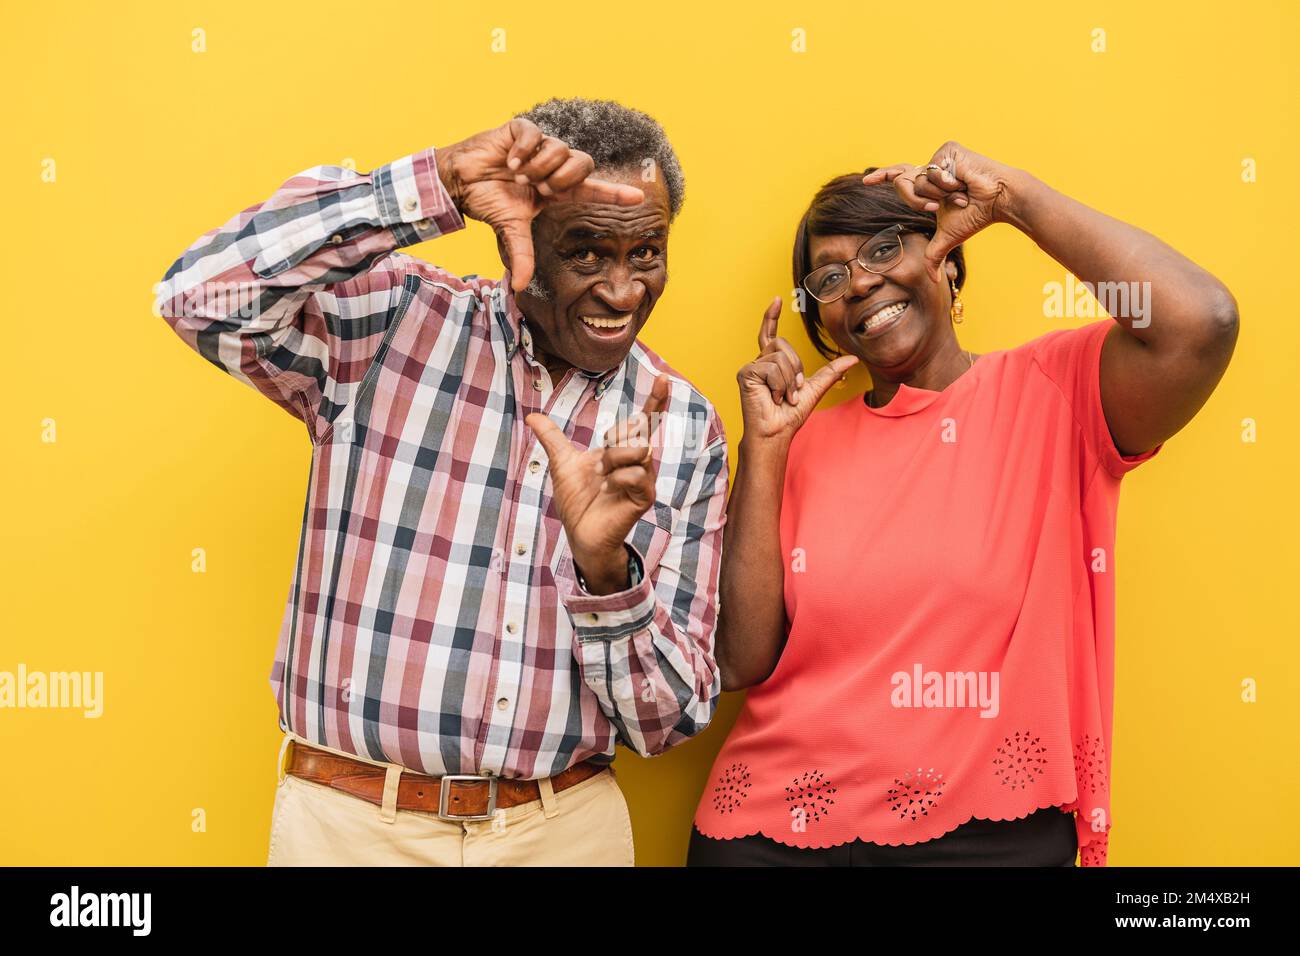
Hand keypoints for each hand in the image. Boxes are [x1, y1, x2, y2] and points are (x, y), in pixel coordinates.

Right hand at [436, 118, 645, 291]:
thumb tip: (520, 287)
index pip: (594, 191)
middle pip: (583, 164)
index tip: (639, 197)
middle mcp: (554, 166)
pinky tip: (508, 161)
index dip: (615, 194)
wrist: (461, 180)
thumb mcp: (510, 230)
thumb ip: (522, 254)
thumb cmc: (489, 201)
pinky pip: (536, 136)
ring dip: (538, 167)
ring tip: (517, 175)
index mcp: (557, 190)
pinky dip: (522, 152)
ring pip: (560, 149)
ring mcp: (541, 146)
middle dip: (561, 178)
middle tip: (537, 188)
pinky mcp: (523, 130)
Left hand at [525, 375, 670, 594]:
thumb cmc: (577, 501)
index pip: (644, 421)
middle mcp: (638, 462)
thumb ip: (552, 438)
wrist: (579, 533)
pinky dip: (616, 478)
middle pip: (636, 432)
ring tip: (602, 478)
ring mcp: (644, 480)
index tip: (663, 378)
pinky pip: (636, 474)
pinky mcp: (644, 497)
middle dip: (612, 443)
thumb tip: (533, 417)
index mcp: (622, 451)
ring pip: (637, 450)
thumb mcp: (562, 463)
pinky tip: (607, 489)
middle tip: (598, 465)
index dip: (655, 400)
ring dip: (612, 460)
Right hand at [737, 296, 858, 443]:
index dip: (772, 316)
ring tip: (783, 397)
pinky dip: (780, 384)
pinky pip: (772, 367)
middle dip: (796, 369)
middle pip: (783, 344)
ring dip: (789, 380)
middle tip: (793, 391)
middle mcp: (760, 362)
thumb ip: (831, 372)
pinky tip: (773, 397)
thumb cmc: (790, 415)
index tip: (777, 299)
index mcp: (773, 364)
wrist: (777, 432)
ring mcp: (751, 367)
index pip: (771, 334)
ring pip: (780, 356)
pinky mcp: (746, 373)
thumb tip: (853, 359)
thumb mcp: (815, 389)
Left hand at [863, 142, 1019, 280]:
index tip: (866, 181)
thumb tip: (931, 279)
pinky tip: (964, 181)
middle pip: (902, 184)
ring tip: (960, 192)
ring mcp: (938, 158)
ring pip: (916, 180)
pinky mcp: (947, 149)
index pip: (900, 178)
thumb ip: (934, 255)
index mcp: (928, 184)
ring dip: (938, 194)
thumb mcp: (948, 237)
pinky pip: (931, 171)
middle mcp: (930, 168)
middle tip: (943, 205)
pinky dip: (946, 183)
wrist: (998, 200)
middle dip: (919, 201)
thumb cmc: (976, 215)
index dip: (882, 177)